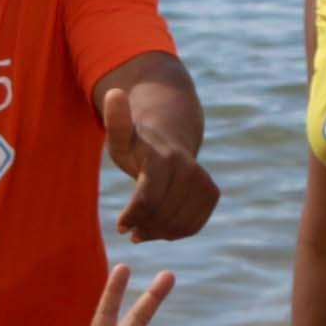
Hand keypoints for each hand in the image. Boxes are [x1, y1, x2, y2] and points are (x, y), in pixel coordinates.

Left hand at [102, 88, 219, 242]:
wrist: (171, 136)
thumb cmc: (137, 142)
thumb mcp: (121, 136)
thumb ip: (116, 122)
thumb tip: (114, 92)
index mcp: (162, 158)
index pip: (148, 200)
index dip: (133, 217)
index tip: (120, 227)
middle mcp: (187, 168)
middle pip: (163, 215)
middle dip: (144, 227)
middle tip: (131, 230)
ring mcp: (202, 180)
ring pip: (180, 224)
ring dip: (159, 233)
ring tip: (143, 230)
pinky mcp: (211, 192)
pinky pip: (194, 225)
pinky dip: (176, 232)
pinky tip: (161, 227)